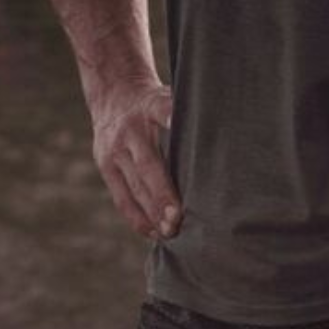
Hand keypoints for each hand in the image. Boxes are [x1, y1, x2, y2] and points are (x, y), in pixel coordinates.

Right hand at [93, 81, 180, 241]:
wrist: (113, 96)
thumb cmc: (152, 103)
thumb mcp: (168, 96)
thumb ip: (185, 115)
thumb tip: (222, 130)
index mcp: (149, 107)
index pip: (163, 113)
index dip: (172, 123)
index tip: (184, 138)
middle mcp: (129, 131)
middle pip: (147, 164)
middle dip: (162, 194)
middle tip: (177, 219)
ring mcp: (113, 151)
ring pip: (133, 187)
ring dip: (151, 213)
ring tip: (169, 233)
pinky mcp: (105, 168)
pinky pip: (121, 198)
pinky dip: (137, 218)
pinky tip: (154, 233)